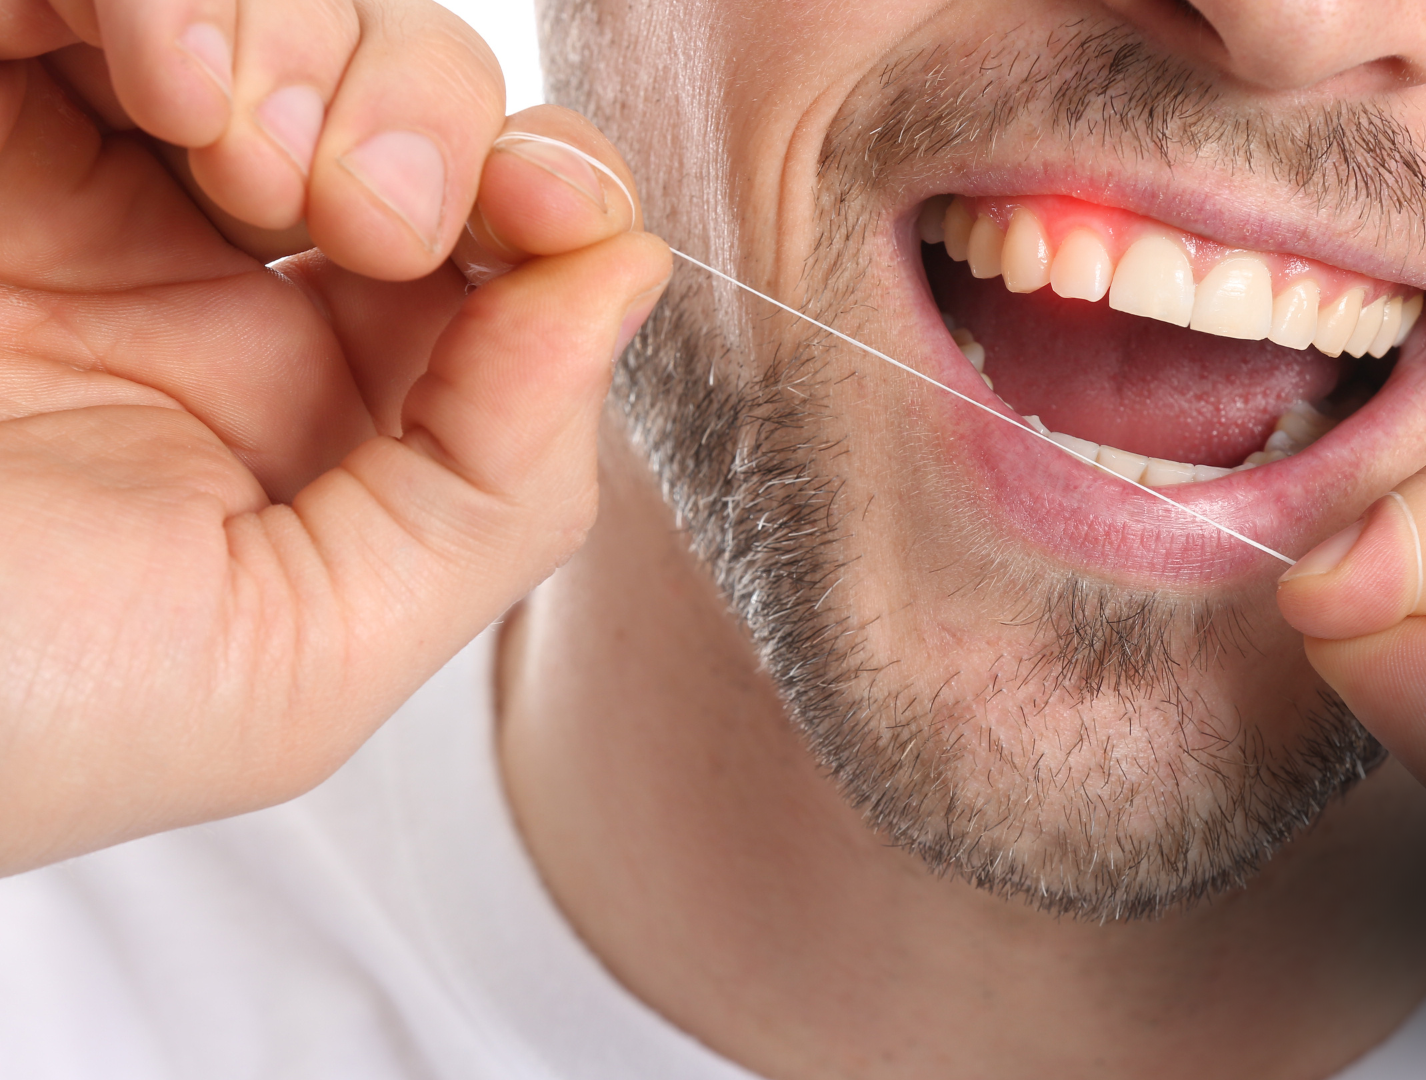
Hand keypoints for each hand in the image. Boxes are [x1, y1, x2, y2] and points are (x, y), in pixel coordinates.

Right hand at [0, 1, 669, 873]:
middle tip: (361, 209)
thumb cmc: (1, 710)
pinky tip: (158, 71)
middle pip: (407, 88)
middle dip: (430, 109)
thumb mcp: (302, 657)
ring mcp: (69, 170)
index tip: (548, 202)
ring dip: (305, 34)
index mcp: (309, 406)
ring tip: (225, 141)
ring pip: (274, 6)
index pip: (500, 238)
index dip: (556, 183)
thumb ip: (498, 484)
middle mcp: (203, 273)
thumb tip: (626, 276)